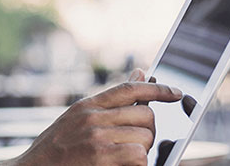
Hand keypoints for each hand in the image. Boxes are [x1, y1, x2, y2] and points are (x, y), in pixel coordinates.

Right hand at [4, 70, 181, 165]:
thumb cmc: (54, 149)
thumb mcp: (76, 119)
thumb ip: (108, 100)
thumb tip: (140, 72)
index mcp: (86, 106)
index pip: (130, 89)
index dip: (157, 89)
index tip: (175, 93)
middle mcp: (92, 118)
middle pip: (144, 115)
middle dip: (148, 131)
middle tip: (138, 143)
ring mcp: (97, 138)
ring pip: (144, 138)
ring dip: (142, 152)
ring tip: (125, 158)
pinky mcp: (101, 158)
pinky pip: (138, 156)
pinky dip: (138, 163)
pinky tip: (123, 165)